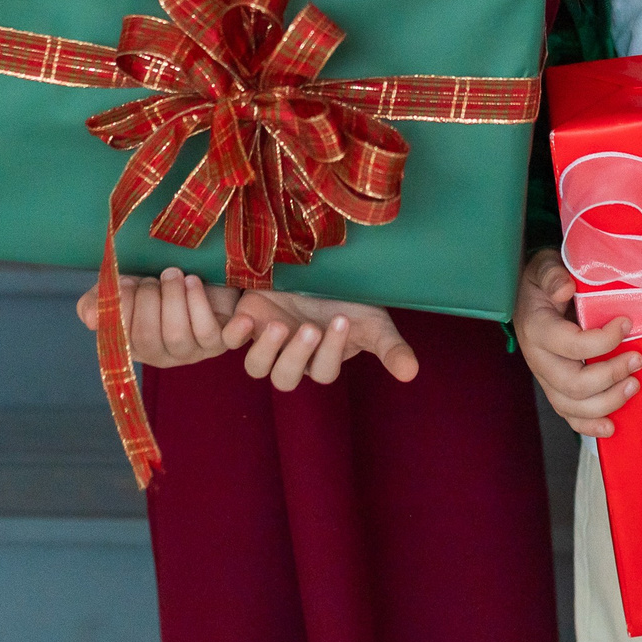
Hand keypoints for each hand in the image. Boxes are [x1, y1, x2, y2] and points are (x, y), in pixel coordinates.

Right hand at [75, 266, 253, 368]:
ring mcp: (191, 352)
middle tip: (153, 278)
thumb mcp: (122, 287)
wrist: (203, 269)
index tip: (126, 281)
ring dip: (172, 298)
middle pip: (147, 340)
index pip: (121, 340)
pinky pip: (206, 332)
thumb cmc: (158, 283)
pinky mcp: (218, 343)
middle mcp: (161, 355)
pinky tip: (192, 282)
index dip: (122, 308)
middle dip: (148, 301)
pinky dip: (197, 302)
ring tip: (173, 274)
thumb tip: (91, 319)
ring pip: (176, 336)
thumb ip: (98, 301)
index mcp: (134, 345)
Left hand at [231, 289, 419, 390]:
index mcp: (323, 360)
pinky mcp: (247, 320)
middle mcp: (292, 357)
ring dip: (267, 350)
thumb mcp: (373, 320)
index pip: (324, 371)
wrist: (317, 263)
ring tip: (280, 326)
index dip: (331, 352)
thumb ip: (390, 348)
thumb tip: (412, 374)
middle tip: (310, 328)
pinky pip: (230, 339)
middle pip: (286, 378)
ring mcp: (266, 341)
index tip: (342, 320)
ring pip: (257, 367)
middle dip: (298, 356)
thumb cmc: (349, 295)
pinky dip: (236, 333)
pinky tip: (248, 316)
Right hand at [514, 247, 640, 437]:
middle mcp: (538, 359)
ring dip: (607, 401)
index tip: (626, 323)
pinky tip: (611, 426)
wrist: (527, 296)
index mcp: (536, 328)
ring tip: (634, 385)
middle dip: (611, 375)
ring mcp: (545, 378)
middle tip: (637, 360)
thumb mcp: (544, 267)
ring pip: (573, 405)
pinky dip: (589, 425)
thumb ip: (552, 275)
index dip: (603, 340)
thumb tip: (565, 288)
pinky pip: (569, 415)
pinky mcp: (555, 388)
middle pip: (573, 384)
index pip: (570, 344)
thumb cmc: (541, 281)